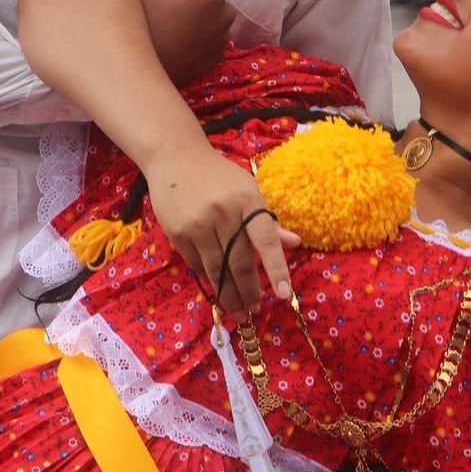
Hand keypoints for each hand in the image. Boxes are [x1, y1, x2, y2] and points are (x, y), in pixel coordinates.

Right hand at [136, 0, 235, 84]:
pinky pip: (207, 33)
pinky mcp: (215, 56)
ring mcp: (222, 37)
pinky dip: (195, 31)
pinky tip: (175, 38)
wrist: (141, 67)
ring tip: (168, 22)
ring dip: (191, 10)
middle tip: (162, 4)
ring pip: (206, 10)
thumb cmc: (146, 17)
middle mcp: (226, 13)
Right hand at [144, 144, 299, 314]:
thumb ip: (268, 221)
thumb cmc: (219, 176)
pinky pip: (197, 265)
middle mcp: (223, 214)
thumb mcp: (248, 190)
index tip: (284, 293)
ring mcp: (198, 225)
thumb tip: (295, 243)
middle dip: (249, 291)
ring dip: (229, 295)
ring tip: (239, 311)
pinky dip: (210, 281)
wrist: (175, 159)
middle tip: (256, 311)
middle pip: (240, 262)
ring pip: (217, 270)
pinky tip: (219, 291)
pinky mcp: (177, 234)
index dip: (276, 269)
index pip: (266, 240)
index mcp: (247, 200)